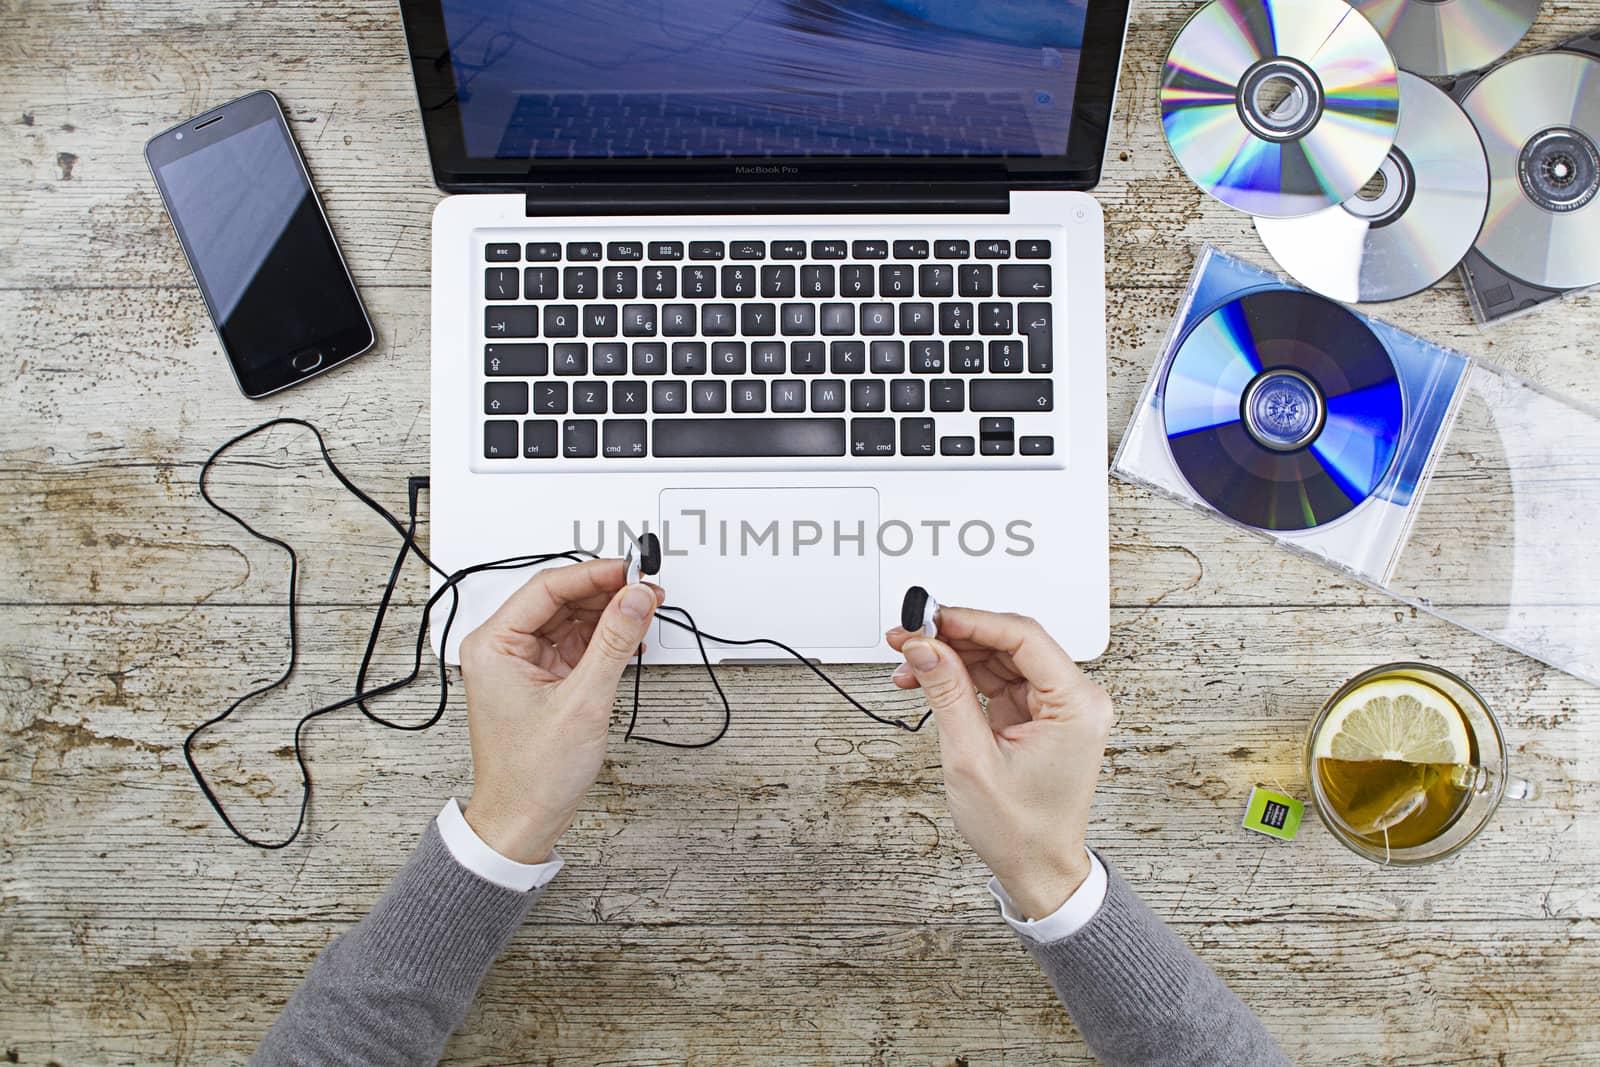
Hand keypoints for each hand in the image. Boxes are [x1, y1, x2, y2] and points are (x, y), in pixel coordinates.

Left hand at [457, 558, 663, 863]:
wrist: (523, 821)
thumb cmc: (531, 775)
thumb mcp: (582, 702)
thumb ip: (614, 643)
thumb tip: (635, 598)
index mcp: (493, 645)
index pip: (548, 588)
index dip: (594, 574)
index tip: (631, 570)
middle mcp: (503, 649)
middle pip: (561, 599)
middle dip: (606, 593)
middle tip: (646, 590)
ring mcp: (523, 664)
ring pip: (572, 620)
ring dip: (609, 616)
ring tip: (644, 612)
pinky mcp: (542, 679)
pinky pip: (577, 644)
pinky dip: (605, 640)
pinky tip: (629, 639)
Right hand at [887, 608, 1112, 919]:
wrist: (1037, 869)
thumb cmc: (1020, 830)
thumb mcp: (972, 760)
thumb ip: (947, 695)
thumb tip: (926, 649)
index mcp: (1077, 706)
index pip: (1024, 637)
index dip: (972, 621)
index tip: (930, 619)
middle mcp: (1074, 700)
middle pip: (1010, 642)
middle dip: (956, 637)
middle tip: (910, 637)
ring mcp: (1056, 706)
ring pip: (999, 657)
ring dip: (954, 657)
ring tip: (911, 662)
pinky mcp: (1037, 715)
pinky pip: (997, 679)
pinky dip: (962, 677)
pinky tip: (930, 678)